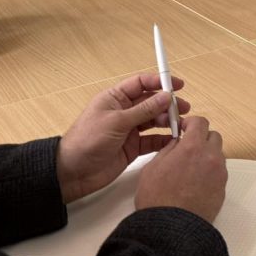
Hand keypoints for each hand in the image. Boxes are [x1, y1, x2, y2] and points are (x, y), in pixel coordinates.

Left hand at [56, 73, 190, 203]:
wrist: (73, 173)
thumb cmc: (88, 141)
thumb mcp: (117, 121)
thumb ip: (143, 110)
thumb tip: (166, 96)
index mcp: (115, 98)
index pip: (140, 83)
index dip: (159, 82)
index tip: (178, 85)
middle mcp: (124, 112)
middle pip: (151, 102)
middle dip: (168, 104)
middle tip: (183, 109)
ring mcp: (129, 130)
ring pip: (154, 120)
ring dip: (168, 121)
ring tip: (180, 125)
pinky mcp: (133, 147)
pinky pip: (153, 140)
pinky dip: (164, 139)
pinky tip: (174, 140)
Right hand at [136, 115, 226, 222]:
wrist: (171, 228)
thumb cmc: (157, 198)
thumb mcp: (153, 167)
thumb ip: (169, 149)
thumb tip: (178, 142)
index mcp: (193, 147)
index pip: (200, 122)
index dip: (191, 123)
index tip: (183, 128)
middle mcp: (211, 157)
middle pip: (213, 136)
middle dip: (201, 138)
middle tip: (187, 148)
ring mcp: (219, 173)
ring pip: (217, 155)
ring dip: (206, 155)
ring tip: (190, 169)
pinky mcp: (223, 188)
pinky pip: (218, 172)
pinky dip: (210, 172)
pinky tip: (196, 183)